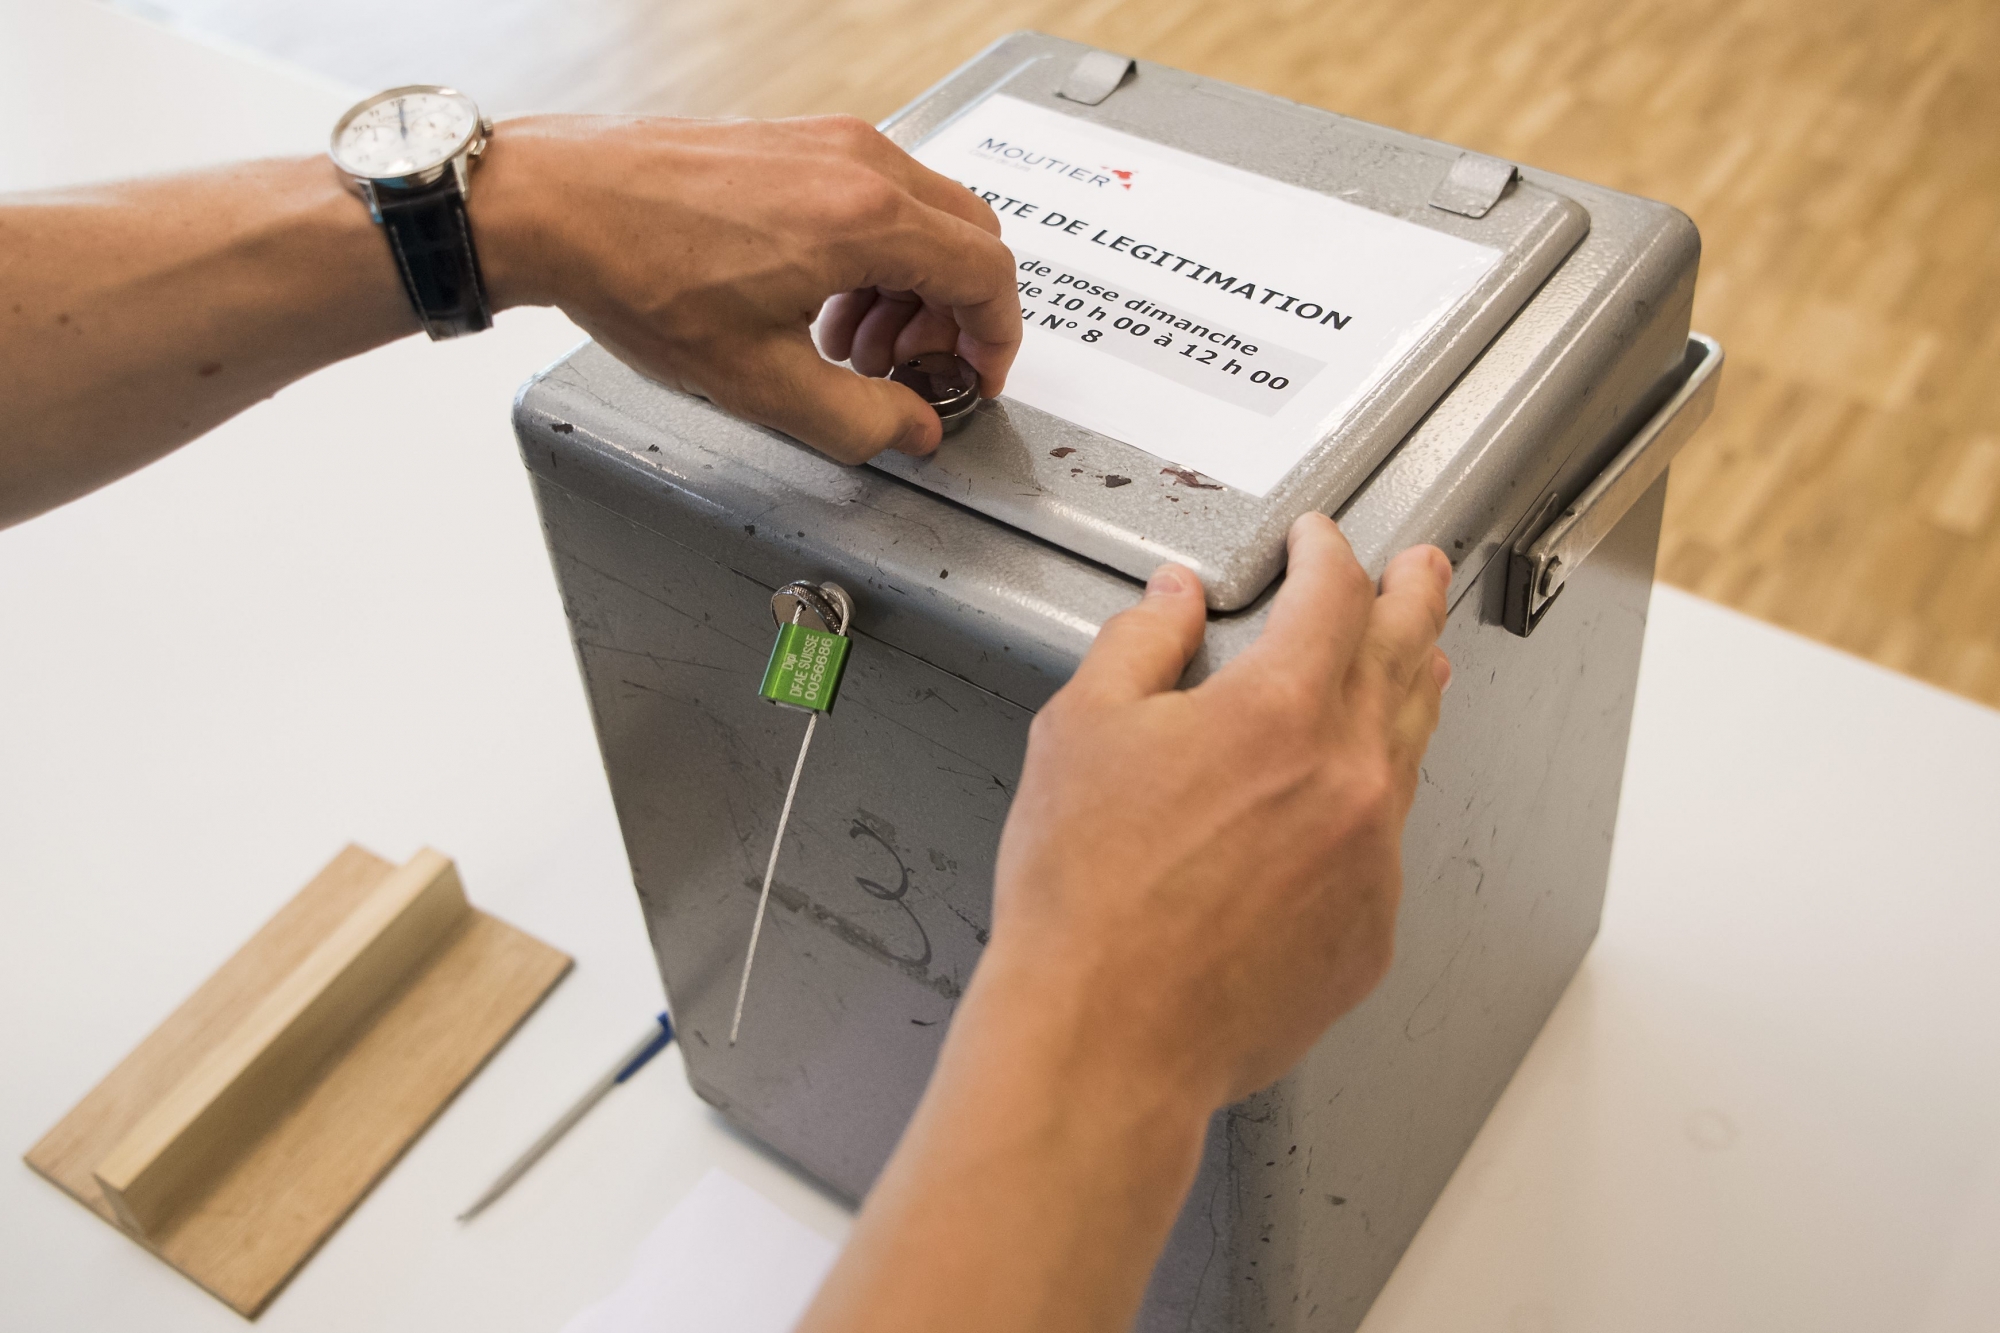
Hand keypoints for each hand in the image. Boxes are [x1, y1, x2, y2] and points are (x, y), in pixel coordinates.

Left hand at [473, 114, 1019, 462]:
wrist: (556, 205)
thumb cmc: (639, 273)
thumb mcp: (763, 383)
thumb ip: (861, 421)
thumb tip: (913, 430)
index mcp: (867, 218)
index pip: (989, 274)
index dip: (995, 342)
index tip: (972, 380)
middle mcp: (859, 163)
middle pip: (967, 238)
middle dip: (951, 317)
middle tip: (905, 372)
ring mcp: (827, 141)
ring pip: (922, 217)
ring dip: (909, 290)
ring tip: (849, 346)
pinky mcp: (793, 140)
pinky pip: (872, 197)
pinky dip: (871, 256)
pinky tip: (815, 302)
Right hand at [983, 514, 1453, 1112]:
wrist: (1109, 1035)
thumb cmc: (1086, 900)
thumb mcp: (1081, 731)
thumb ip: (1140, 644)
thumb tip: (1174, 602)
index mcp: (1280, 710)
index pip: (1334, 596)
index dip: (1328, 553)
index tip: (1319, 541)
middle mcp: (1349, 776)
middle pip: (1405, 657)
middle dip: (1411, 599)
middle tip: (1421, 569)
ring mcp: (1373, 857)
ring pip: (1411, 748)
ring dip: (1412, 690)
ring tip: (1417, 662)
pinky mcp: (1371, 928)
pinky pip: (1387, 839)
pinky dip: (1374, 797)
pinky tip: (1350, 797)